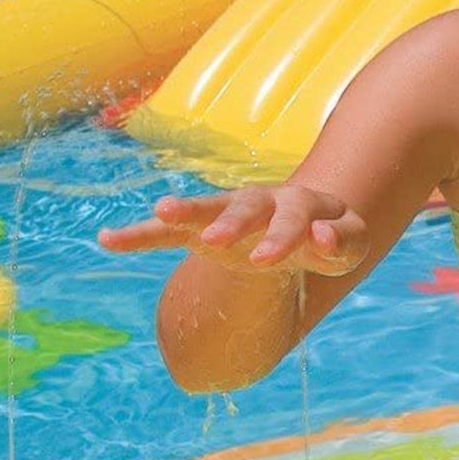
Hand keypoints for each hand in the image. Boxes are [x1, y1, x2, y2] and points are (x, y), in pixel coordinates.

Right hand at [97, 186, 368, 277]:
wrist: (305, 229)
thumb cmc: (331, 238)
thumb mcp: (350, 243)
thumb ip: (344, 241)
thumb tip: (323, 237)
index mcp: (300, 204)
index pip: (295, 218)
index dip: (286, 236)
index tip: (271, 258)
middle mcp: (262, 201)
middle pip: (247, 207)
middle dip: (234, 224)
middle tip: (220, 242)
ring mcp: (229, 212)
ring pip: (206, 208)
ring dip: (185, 211)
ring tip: (161, 211)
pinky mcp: (203, 229)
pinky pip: (167, 232)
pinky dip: (140, 235)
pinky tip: (108, 240)